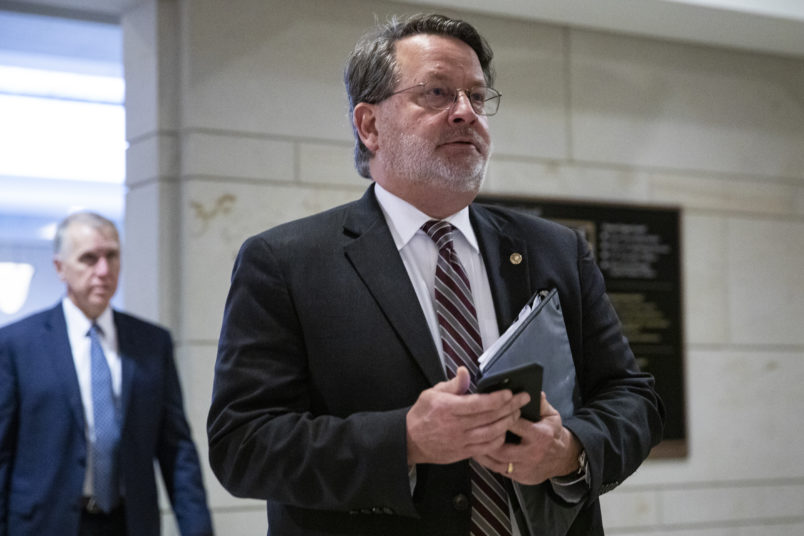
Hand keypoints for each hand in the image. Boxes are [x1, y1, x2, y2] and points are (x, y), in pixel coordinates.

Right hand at [406, 367, 530, 464]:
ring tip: (517, 413)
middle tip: (523, 399)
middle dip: (510, 407)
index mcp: (448, 408)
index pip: (479, 403)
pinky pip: (486, 448)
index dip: (498, 398)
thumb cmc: (422, 414)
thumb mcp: (432, 393)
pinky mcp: (463, 453)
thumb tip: (465, 371)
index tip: (510, 393)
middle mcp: (455, 426)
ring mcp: (460, 441)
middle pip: (490, 417)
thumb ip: (453, 384)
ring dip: (508, 423)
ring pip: (491, 433)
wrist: (410, 441)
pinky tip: (505, 430)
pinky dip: (498, 439)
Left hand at [474, 392, 581, 484]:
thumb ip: (541, 403)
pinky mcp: (520, 477)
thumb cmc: (552, 433)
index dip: (500, 417)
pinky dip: (488, 462)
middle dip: (486, 439)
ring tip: (471, 441)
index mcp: (540, 435)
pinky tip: (479, 452)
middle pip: (502, 448)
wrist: (562, 459)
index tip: (487, 411)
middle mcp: (532, 453)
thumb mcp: (551, 415)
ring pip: (497, 461)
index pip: (515, 425)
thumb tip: (532, 392)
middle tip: (473, 430)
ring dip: (482, 452)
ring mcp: (525, 467)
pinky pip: (499, 470)